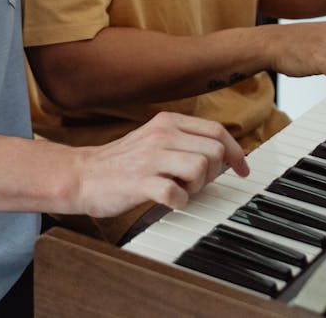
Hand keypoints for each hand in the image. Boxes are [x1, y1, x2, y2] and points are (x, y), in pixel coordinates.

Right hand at [73, 112, 248, 218]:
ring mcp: (151, 158)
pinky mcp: (141, 182)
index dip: (236, 151)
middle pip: (214, 151)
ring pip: (200, 169)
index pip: (216, 130)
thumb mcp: (155, 139)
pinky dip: (179, 203)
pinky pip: (177, 194)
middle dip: (214, 173)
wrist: (83, 174)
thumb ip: (185, 140)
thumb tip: (221, 153)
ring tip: (180, 190)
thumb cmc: (122, 162)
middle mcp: (162, 135)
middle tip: (198, 183)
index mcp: (167, 122)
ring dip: (197, 188)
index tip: (242, 169)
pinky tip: (168, 201)